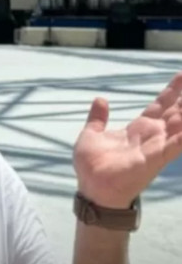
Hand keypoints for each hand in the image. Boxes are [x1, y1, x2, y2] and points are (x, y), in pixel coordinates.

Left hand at [74, 73, 181, 208]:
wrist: (91, 188)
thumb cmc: (91, 166)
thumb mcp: (91, 135)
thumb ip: (97, 118)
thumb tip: (100, 99)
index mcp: (137, 130)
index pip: (159, 106)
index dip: (170, 92)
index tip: (181, 75)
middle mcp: (151, 137)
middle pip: (174, 111)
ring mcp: (155, 147)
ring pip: (179, 125)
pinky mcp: (155, 159)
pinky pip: (175, 145)